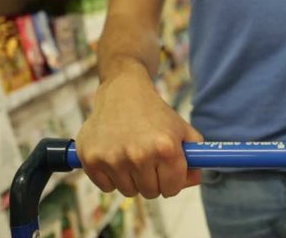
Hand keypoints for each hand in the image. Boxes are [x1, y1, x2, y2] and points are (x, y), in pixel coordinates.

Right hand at [76, 67, 202, 198]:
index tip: (168, 173)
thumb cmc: (156, 115)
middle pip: (150, 193)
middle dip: (153, 181)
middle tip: (149, 161)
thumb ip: (195, 159)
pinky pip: (106, 187)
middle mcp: (139, 155)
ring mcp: (113, 158)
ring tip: (132, 155)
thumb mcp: (183, 130)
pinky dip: (112, 177)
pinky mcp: (91, 158)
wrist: (123, 92)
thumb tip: (193, 180)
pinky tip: (116, 155)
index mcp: (166, 148)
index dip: (172, 183)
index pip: (172, 189)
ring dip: (132, 180)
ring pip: (128, 191)